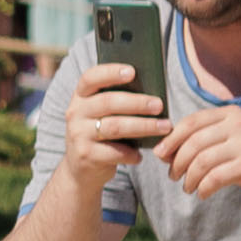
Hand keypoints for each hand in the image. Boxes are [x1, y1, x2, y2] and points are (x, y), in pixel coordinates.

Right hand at [53, 61, 163, 193]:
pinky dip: (132, 154)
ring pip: (115, 127)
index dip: (110, 72)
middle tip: (159, 105)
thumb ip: (117, 102)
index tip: (132, 71)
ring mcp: (78, 135)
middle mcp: (75, 113)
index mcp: (81, 97)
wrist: (80, 169)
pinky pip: (115, 152)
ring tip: (164, 127)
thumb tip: (152, 92)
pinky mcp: (86, 155)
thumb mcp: (101, 115)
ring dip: (143, 126)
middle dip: (137, 103)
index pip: (90, 78)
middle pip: (108, 102)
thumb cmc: (101, 134)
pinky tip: (141, 155)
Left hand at [156, 102, 240, 207]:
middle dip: (177, 161)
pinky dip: (203, 188)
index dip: (171, 139)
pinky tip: (202, 193)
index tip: (160, 154)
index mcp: (231, 114)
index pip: (192, 122)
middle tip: (173, 175)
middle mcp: (239, 125)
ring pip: (202, 161)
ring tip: (188, 187)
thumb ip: (201, 140)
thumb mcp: (229, 139)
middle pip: (194, 142)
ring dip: (189, 178)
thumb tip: (162, 151)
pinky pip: (215, 178)